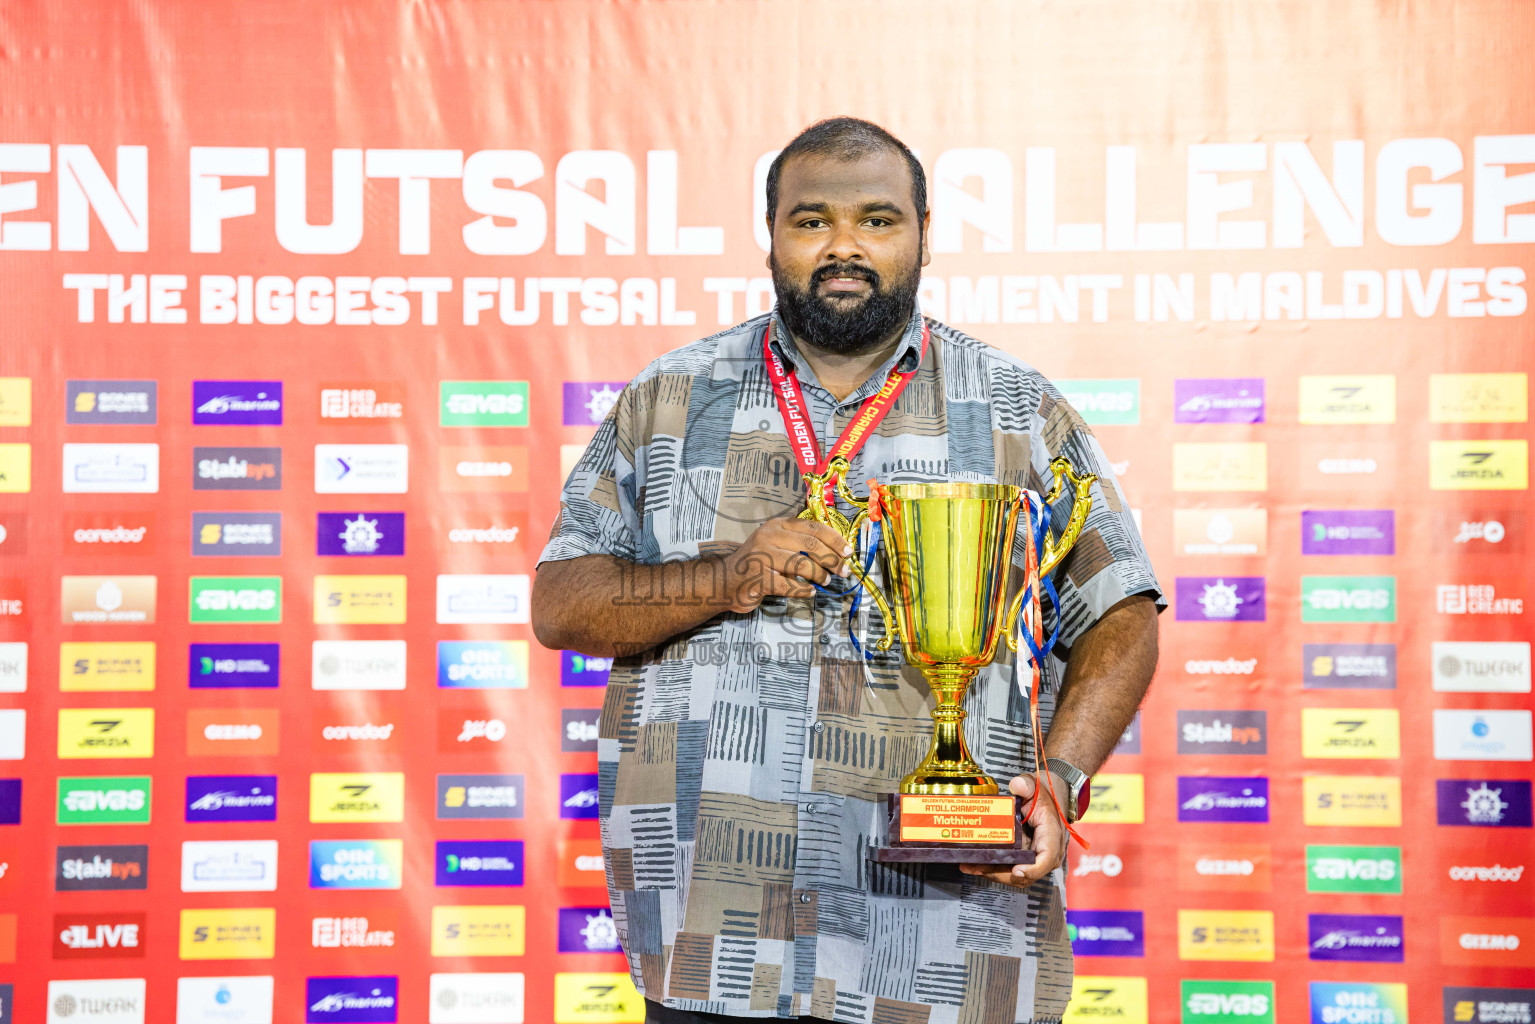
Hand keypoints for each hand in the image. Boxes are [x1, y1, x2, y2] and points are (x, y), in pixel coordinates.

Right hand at [719, 518, 852, 613]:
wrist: (725, 581)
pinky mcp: (757, 577)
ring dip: (819, 575)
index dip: (834, 540)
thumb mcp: (778, 545)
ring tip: (824, 582)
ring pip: (801, 564)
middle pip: (810, 544)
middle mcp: (768, 536)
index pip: (813, 527)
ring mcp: (761, 556)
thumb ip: (801, 544)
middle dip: (832, 559)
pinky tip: (809, 592)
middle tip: (842, 571)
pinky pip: (788, 585)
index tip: (848, 552)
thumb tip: (837, 553)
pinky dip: (803, 590)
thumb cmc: (758, 564)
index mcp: (777, 525)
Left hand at [958, 773, 1066, 887]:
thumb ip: (1026, 785)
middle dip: (1002, 874)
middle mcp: (1045, 852)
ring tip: (970, 866)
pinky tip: (973, 864)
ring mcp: (1034, 858)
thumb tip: (1016, 786)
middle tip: (980, 867)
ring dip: (993, 873)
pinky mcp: (1022, 859)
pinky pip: (1009, 869)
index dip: (1033, 868)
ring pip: (1016, 876)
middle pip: (1027, 873)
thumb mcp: (1035, 786)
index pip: (1047, 858)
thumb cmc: (1040, 795)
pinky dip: (992, 869)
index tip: (1017, 870)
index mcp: (1051, 835)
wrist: (1044, 800)